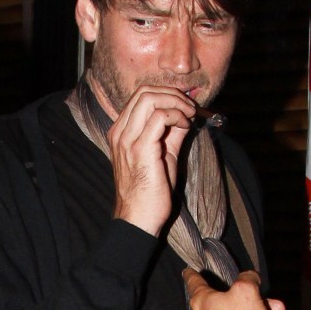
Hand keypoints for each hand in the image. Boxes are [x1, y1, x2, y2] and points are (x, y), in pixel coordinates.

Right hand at [109, 85, 195, 235]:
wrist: (140, 217)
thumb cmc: (150, 191)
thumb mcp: (162, 154)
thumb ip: (170, 133)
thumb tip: (185, 115)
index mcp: (121, 132)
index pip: (140, 96)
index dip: (166, 94)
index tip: (186, 105)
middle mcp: (120, 132)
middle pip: (144, 92)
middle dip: (172, 94)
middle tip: (191, 108)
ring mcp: (127, 140)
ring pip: (149, 98)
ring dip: (176, 102)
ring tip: (190, 115)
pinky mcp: (140, 149)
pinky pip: (159, 116)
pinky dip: (177, 115)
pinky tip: (186, 126)